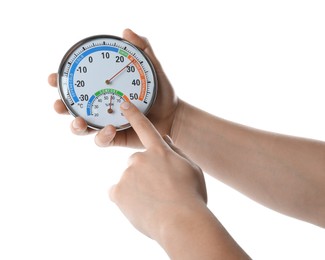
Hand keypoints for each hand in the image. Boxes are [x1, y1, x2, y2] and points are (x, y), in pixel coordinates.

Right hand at [48, 28, 177, 148]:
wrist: (173, 115)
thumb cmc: (161, 92)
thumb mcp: (152, 68)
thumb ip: (142, 49)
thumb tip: (126, 31)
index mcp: (104, 89)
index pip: (77, 85)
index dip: (61, 81)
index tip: (54, 77)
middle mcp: (101, 106)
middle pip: (72, 108)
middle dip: (61, 106)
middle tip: (58, 104)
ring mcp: (106, 123)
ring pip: (82, 128)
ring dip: (75, 126)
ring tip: (79, 122)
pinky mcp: (116, 137)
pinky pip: (103, 140)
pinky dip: (102, 136)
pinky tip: (109, 129)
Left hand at [109, 101, 206, 239]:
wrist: (182, 223)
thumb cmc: (192, 196)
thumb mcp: (191, 169)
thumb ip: (176, 152)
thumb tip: (165, 139)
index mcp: (159, 151)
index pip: (144, 127)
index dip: (133, 114)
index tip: (123, 103)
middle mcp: (139, 158)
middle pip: (138, 162)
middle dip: (145, 174)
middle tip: (159, 191)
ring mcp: (127, 174)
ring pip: (130, 179)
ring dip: (138, 188)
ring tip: (154, 203)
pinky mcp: (117, 191)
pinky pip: (118, 193)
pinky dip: (127, 200)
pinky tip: (140, 208)